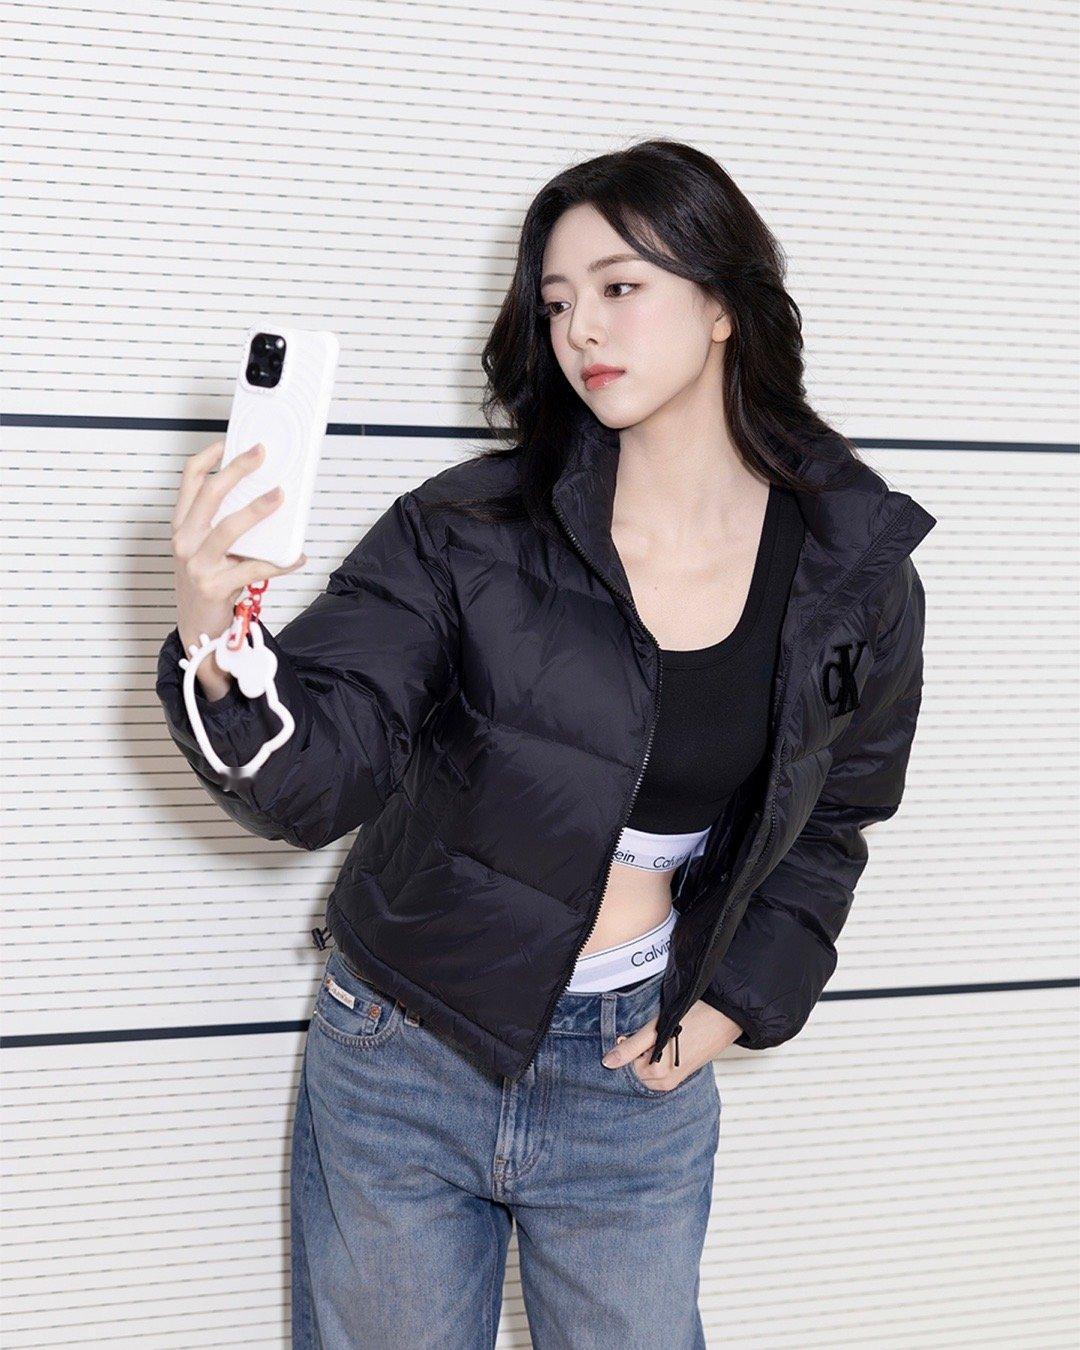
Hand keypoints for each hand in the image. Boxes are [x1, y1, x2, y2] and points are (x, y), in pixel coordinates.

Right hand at [170, 439, 306, 688]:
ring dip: (257, 509)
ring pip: (229, 527)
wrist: (197, 631)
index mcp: (182, 527)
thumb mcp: (206, 551)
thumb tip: (266, 500)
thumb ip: (225, 526)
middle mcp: (184, 542)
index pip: (189, 482)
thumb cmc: (206, 585)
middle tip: (261, 454)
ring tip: (280, 496)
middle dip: (237, 469)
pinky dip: (279, 562)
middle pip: (210, 494)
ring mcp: (197, 564)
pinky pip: (252, 568)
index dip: (208, 457)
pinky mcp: (214, 586)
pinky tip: (296, 557)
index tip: (229, 442)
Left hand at [600, 999, 742, 1091]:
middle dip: (633, 1054)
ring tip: (657, 1037)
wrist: (724, 1018)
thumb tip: (607, 1062)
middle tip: (646, 1034)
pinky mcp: (680, 1074)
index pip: (624, 1068)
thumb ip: (630, 1048)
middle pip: (634, 1071)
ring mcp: (673, 1081)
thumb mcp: (655, 1030)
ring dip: (644, 1055)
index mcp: (656, 1075)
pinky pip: (657, 1071)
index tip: (631, 1034)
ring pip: (645, 1071)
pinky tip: (663, 1043)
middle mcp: (664, 1083)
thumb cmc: (693, 1020)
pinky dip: (653, 1058)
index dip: (624, 1048)